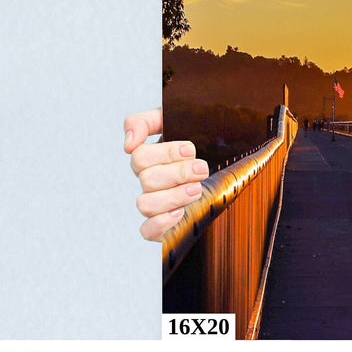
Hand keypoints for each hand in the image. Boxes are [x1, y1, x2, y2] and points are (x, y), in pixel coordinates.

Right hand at [124, 109, 208, 241]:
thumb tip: (129, 143)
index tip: (191, 150)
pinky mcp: (163, 225)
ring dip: (173, 196)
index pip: (140, 156)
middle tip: (201, 169)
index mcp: (150, 158)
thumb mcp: (175, 122)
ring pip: (145, 204)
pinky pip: (147, 230)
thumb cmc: (199, 143)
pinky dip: (161, 222)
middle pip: (147, 179)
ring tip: (197, 189)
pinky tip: (180, 212)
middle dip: (178, 173)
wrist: (222, 169)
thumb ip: (146, 121)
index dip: (166, 153)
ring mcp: (155, 203)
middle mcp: (149, 181)